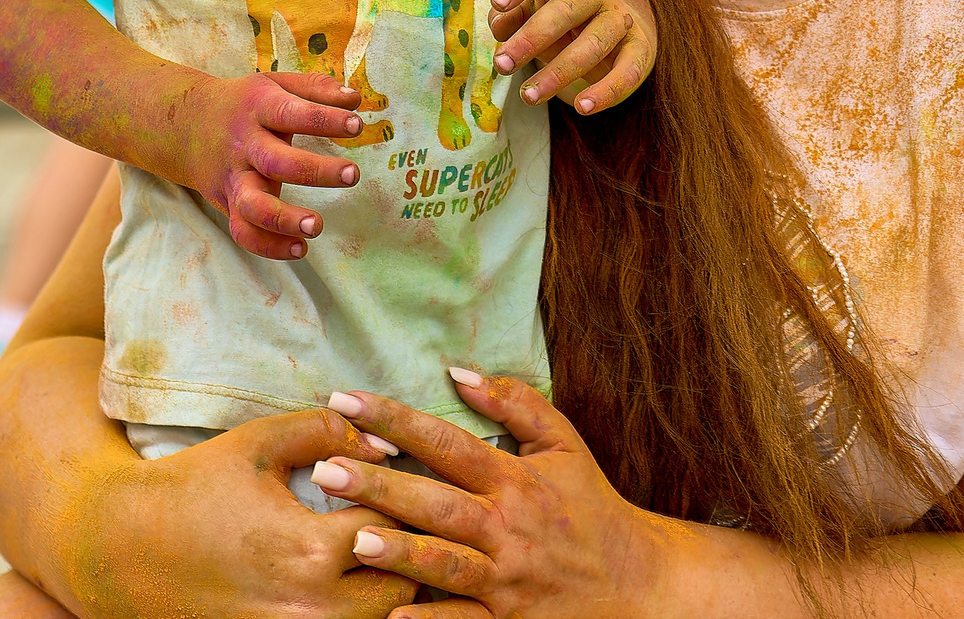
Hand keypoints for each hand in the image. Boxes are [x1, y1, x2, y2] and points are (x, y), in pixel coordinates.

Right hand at [39, 409, 414, 618]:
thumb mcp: (261, 444)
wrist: (122, 549)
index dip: (405, 499)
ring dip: (387, 588)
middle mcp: (308, 609)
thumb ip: (331, 430)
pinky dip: (352, 610)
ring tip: (382, 552)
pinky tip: (348, 582)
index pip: (395, 526)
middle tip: (404, 520)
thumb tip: (389, 445)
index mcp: (308, 551)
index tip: (403, 482)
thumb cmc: (195, 486)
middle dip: (408, 552)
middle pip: (402, 589)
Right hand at [181, 71, 366, 260]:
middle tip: (353, 174)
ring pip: (252, 205)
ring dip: (284, 219)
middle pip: (275, 162)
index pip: (291, 112)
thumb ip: (316, 89)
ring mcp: (233, 177)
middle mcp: (244, 145)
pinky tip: (300, 247)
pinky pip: (243, 232)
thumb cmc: (246, 103)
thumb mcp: (276, 83)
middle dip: (315, 171)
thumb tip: (355, 99)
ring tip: (316, 225)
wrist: (185, 124)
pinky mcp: (228, 204)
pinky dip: (269, 246)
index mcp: (258, 108)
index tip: (357, 125)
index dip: (325, 119)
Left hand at [318, 372, 677, 618]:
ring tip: (353, 538)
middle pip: (437, 501)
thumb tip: (459, 370)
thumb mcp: (564, 445)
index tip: (345, 399)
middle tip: (326, 469)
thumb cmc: (591, 507)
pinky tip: (392, 615)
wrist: (638, 581)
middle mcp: (507, 525)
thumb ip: (515, 403)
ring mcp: (507, 576)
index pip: (448, 441)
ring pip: (446, 562)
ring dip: (400, 551)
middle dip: (380, 484)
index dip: (396, 418)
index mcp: (514, 478)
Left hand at [485, 0, 652, 115]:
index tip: (496, 2)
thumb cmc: (559, 23)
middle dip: (532, 38)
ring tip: (528, 96)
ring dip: (558, 72)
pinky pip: (627, 71)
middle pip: (566, 10)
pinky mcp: (638, 48)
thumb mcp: (531, 13)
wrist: (614, 33)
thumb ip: (510, 17)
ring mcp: (620, 19)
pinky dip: (606, 91)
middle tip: (502, 64)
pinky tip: (583, 108)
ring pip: (592, 44)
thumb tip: (499, 28)